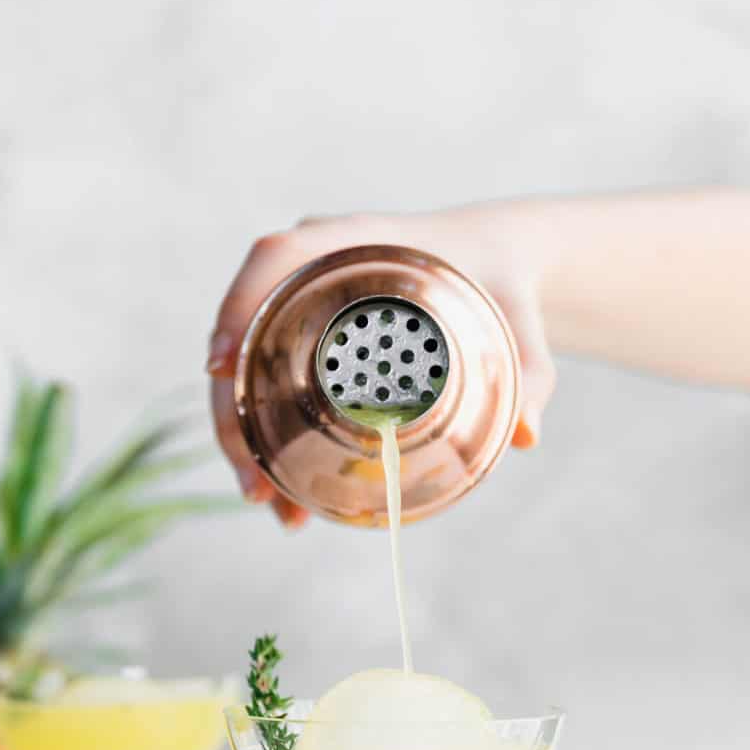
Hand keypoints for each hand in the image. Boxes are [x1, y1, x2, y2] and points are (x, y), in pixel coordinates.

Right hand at [207, 209, 555, 525]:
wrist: (494, 262)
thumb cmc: (499, 279)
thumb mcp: (516, 318)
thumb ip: (529, 370)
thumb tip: (528, 437)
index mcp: (353, 242)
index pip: (275, 259)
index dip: (238, 309)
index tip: (220, 367)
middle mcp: (314, 271)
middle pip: (245, 334)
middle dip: (235, 416)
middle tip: (256, 489)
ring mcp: (302, 307)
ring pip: (248, 371)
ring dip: (246, 440)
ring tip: (270, 507)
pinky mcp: (305, 340)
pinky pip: (267, 383)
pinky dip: (267, 436)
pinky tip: (283, 493)